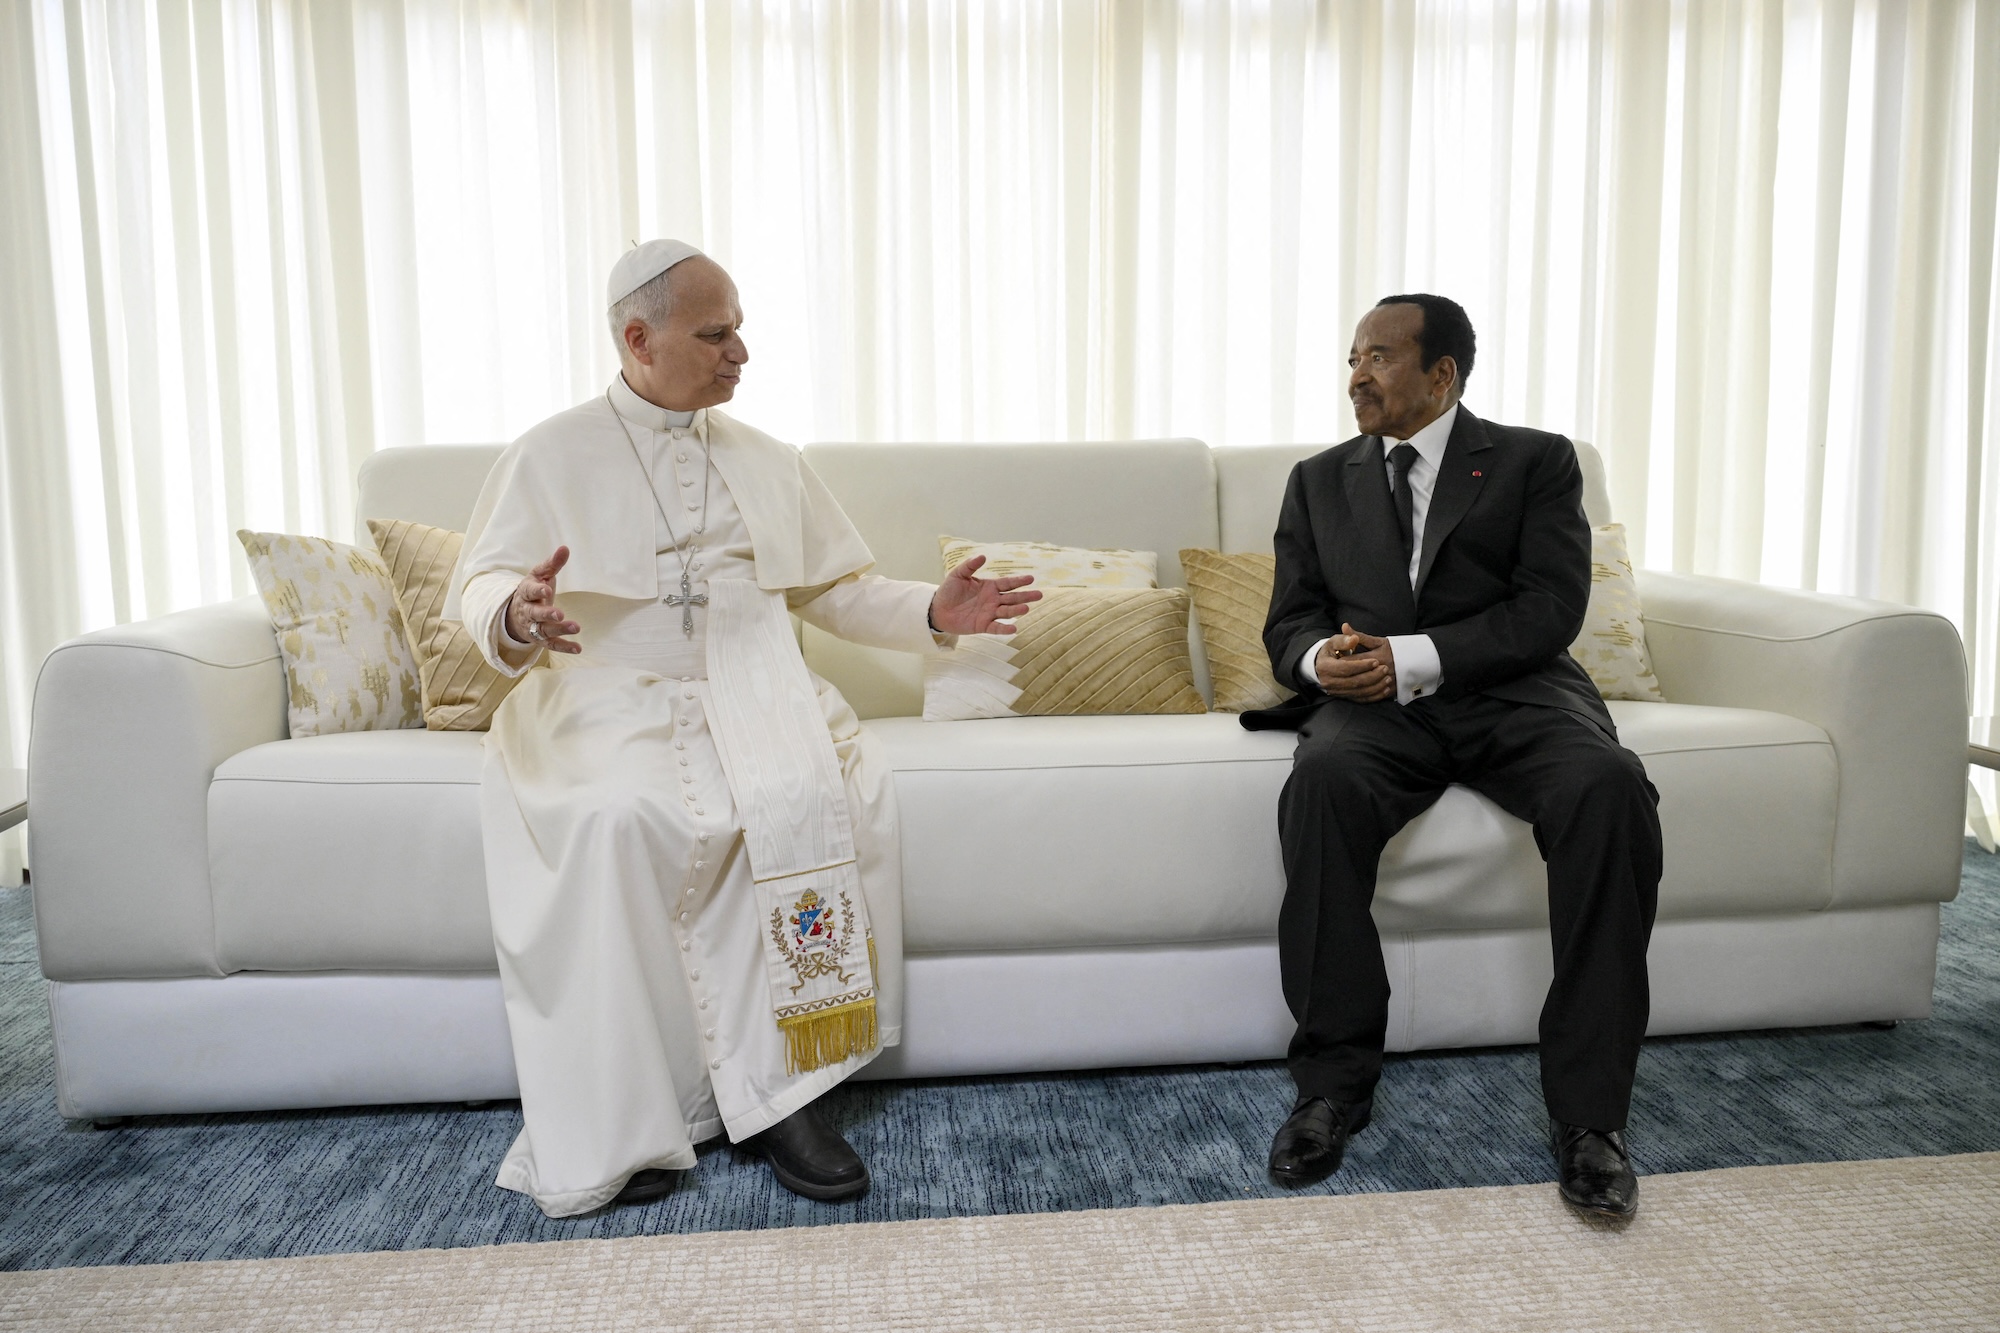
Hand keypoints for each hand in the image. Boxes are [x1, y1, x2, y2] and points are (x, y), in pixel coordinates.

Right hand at [506, 546, 580, 653]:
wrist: (516, 614)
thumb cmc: (533, 590)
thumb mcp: (539, 575)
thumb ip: (552, 564)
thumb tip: (565, 548)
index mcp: (526, 593)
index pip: (529, 591)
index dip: (537, 590)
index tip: (546, 589)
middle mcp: (527, 611)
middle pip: (535, 614)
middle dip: (546, 614)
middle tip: (559, 614)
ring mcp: (533, 626)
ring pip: (544, 630)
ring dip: (559, 630)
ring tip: (576, 627)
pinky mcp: (540, 639)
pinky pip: (552, 644)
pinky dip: (564, 647)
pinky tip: (578, 648)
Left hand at [928, 555, 1042, 634]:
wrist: (938, 609)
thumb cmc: (949, 590)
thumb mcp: (958, 575)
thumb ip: (970, 566)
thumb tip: (982, 556)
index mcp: (990, 587)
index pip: (1008, 583)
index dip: (1019, 581)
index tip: (1031, 579)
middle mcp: (993, 600)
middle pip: (1012, 598)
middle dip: (1025, 596)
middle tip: (1039, 594)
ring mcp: (989, 613)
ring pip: (1007, 612)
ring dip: (1016, 610)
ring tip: (1026, 608)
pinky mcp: (983, 626)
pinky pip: (996, 627)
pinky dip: (1004, 629)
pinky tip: (1014, 628)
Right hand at [1314, 622, 1395, 701]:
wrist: (1322, 665)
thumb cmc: (1331, 651)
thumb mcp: (1334, 641)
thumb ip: (1345, 639)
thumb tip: (1354, 639)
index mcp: (1325, 667)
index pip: (1346, 668)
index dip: (1362, 665)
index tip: (1376, 661)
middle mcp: (1328, 682)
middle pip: (1354, 682)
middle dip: (1372, 676)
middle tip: (1385, 668)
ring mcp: (1336, 692)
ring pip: (1359, 692)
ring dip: (1376, 686)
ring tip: (1387, 678)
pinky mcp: (1344, 697)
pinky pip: (1361, 699)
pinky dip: (1374, 696)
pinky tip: (1384, 689)